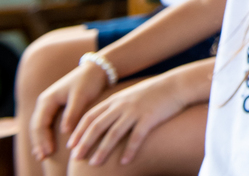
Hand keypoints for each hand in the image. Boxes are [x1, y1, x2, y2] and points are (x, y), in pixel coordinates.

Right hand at [29, 60, 108, 160]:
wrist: (97, 69)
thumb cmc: (89, 81)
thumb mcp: (81, 96)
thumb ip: (72, 113)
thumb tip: (64, 131)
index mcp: (47, 99)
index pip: (40, 123)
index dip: (43, 139)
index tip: (49, 152)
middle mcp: (45, 102)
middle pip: (37, 126)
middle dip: (39, 142)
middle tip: (43, 158)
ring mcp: (49, 104)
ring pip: (40, 125)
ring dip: (41, 140)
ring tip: (42, 155)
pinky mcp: (57, 106)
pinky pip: (47, 123)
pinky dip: (46, 134)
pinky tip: (49, 144)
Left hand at [67, 74, 190, 166]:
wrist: (177, 84)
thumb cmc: (154, 92)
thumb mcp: (131, 95)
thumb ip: (117, 105)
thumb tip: (104, 120)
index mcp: (116, 99)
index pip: (91, 116)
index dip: (79, 131)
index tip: (71, 145)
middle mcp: (122, 105)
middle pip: (98, 126)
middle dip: (84, 142)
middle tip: (76, 158)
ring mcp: (136, 111)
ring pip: (114, 133)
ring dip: (102, 150)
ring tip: (94, 163)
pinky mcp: (150, 118)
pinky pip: (136, 137)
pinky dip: (129, 150)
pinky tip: (124, 161)